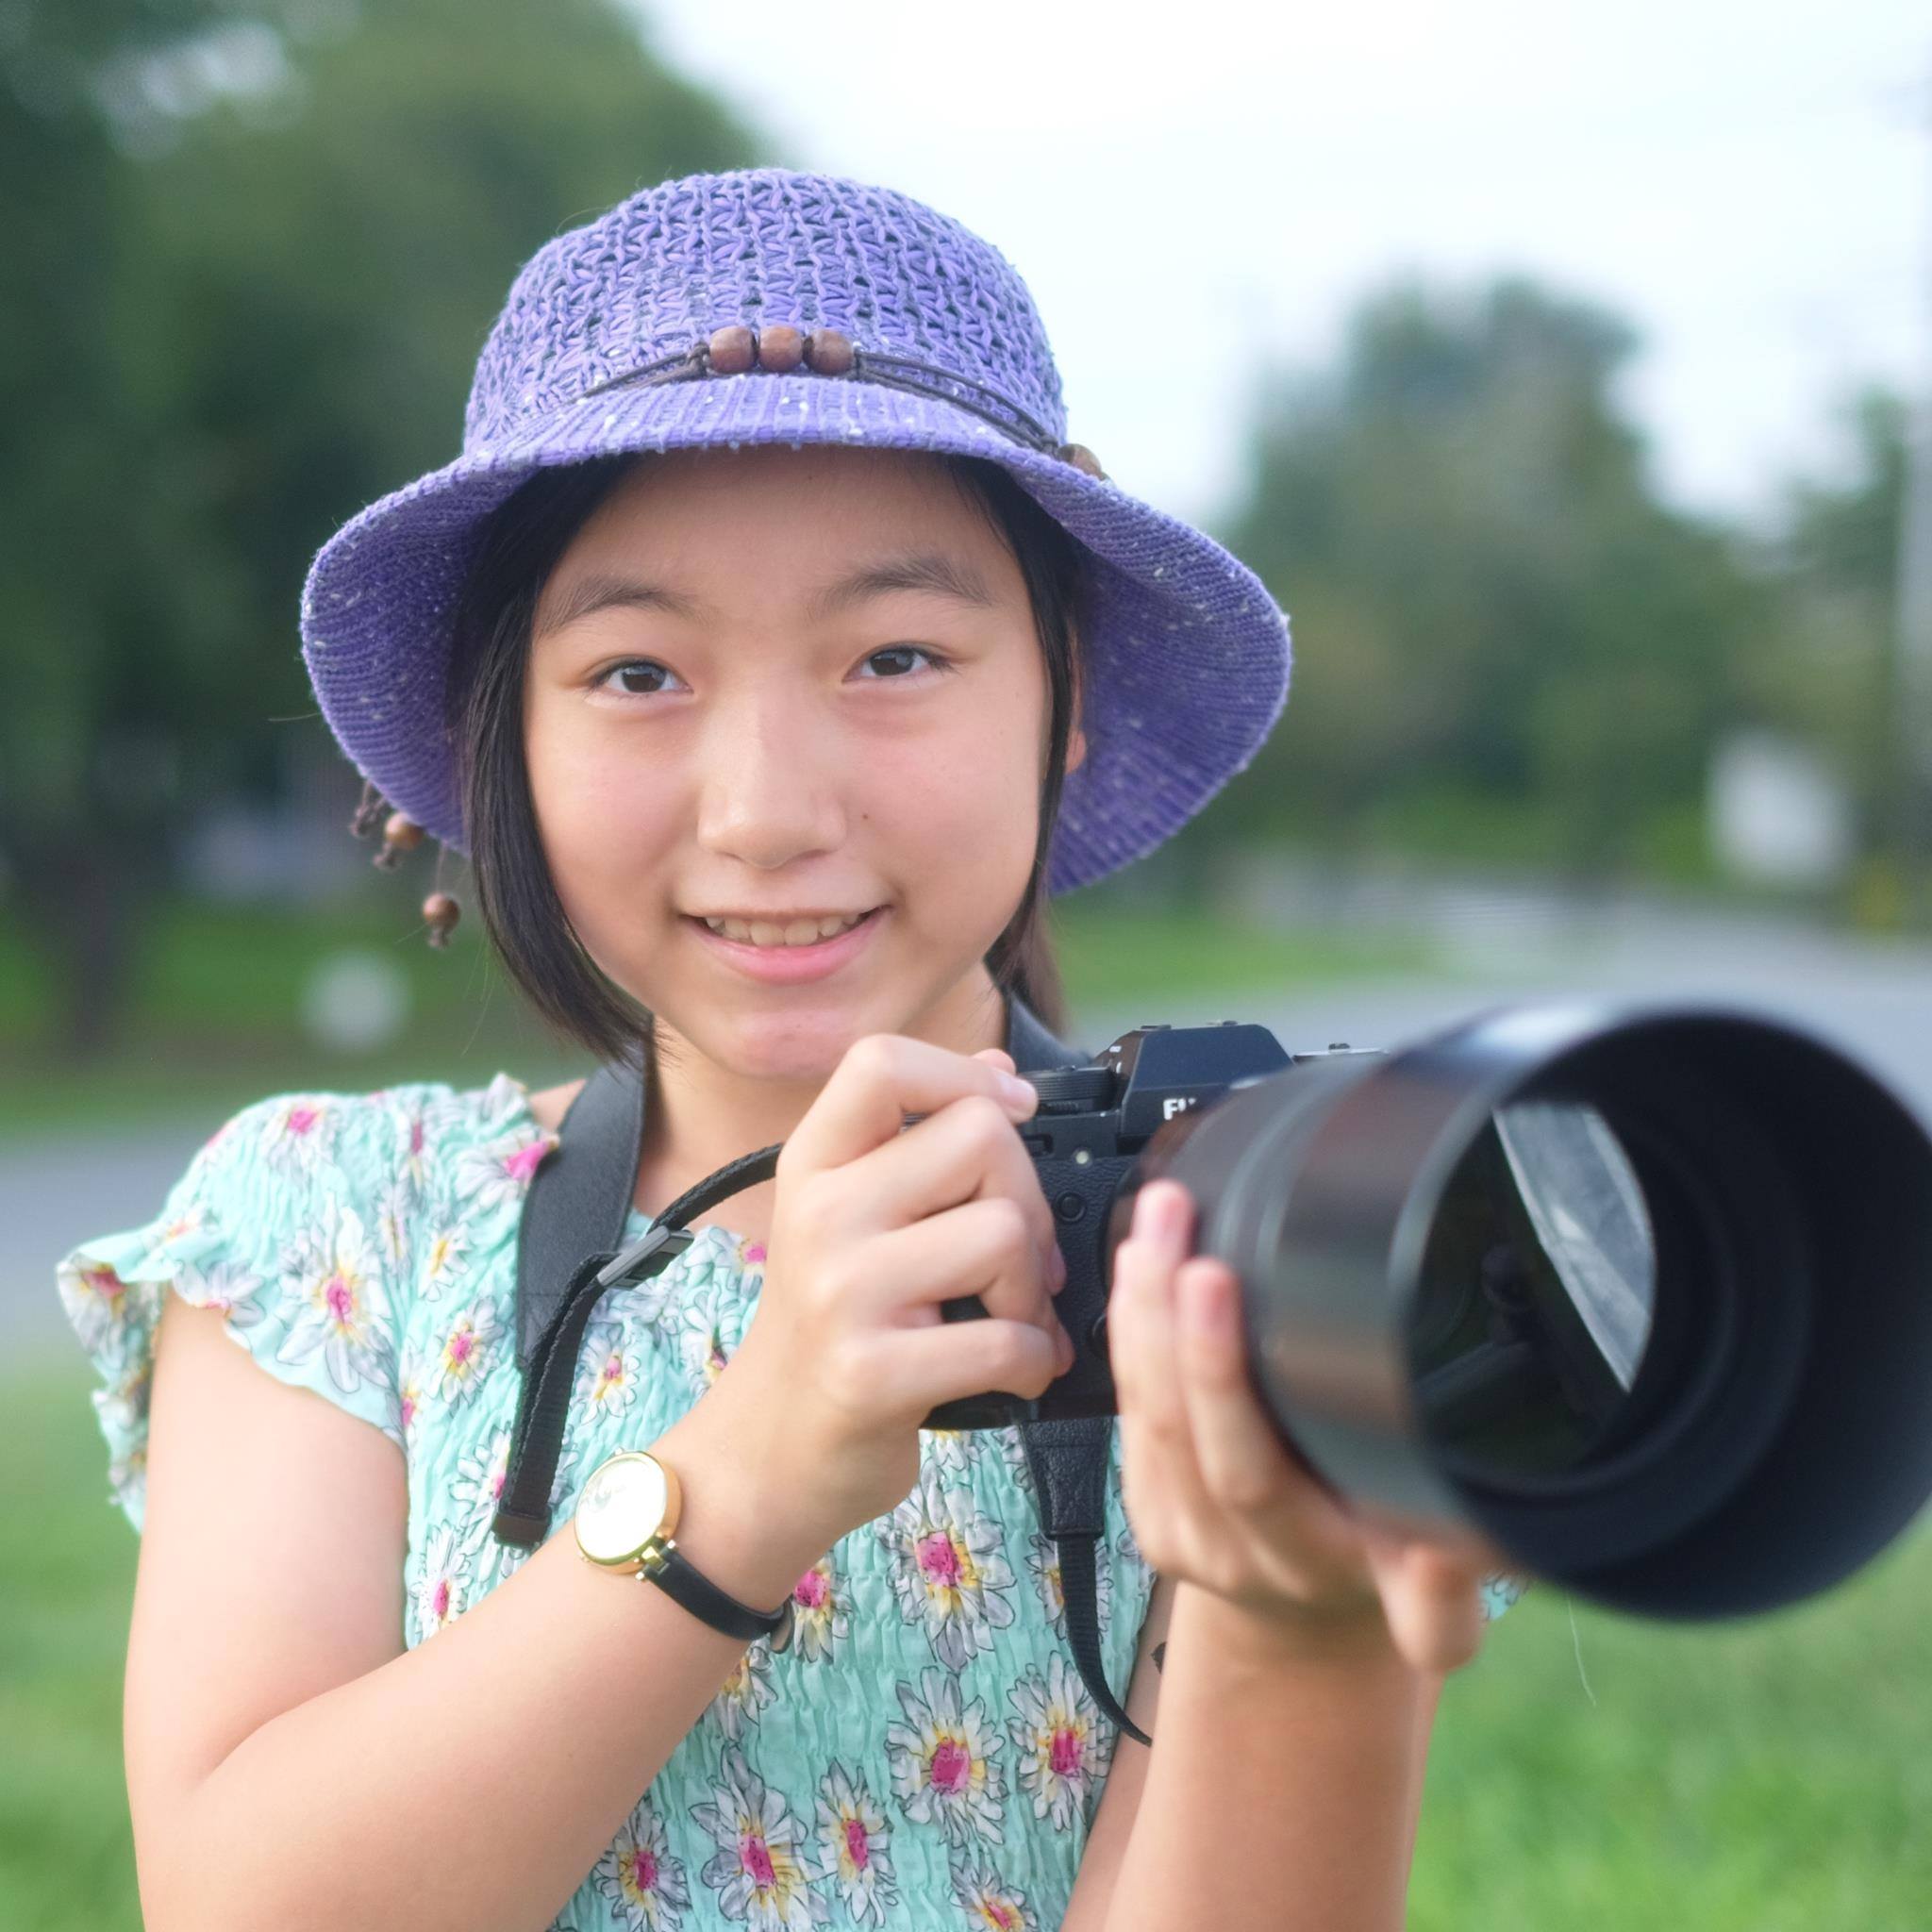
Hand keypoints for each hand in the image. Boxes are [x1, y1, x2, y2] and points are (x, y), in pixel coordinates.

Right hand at [712, 1037, 1072, 1552]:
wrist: (763, 1455)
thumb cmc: (823, 1333)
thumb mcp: (849, 1220)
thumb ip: (916, 1145)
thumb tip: (996, 1072)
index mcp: (814, 1166)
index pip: (883, 1063)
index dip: (964, 1075)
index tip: (1008, 1112)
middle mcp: (820, 1215)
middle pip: (980, 1139)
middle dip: (1028, 1200)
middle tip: (1017, 1259)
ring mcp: (842, 1293)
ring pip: (1005, 1233)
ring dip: (1035, 1289)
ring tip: (1012, 1320)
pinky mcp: (873, 1373)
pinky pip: (1006, 1339)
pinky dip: (1032, 1361)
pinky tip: (1012, 1373)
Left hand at [1109, 1178, 1506, 1674]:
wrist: (1306, 1630)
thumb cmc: (1378, 1583)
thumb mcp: (1429, 1609)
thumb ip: (1444, 1595)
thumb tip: (1468, 1545)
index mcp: (1300, 1558)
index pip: (1247, 1470)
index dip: (1222, 1381)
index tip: (1221, 1284)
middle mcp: (1224, 1542)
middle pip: (1180, 1422)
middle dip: (1177, 1317)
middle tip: (1188, 1236)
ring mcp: (1172, 1518)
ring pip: (1142, 1400)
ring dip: (1145, 1303)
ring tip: (1161, 1218)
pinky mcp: (1141, 1492)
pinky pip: (1125, 1397)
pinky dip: (1131, 1321)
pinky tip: (1141, 1258)